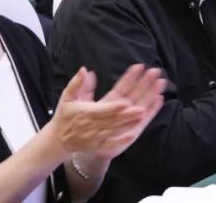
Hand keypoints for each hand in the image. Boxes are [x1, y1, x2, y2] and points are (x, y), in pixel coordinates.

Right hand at [49, 64, 164, 158]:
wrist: (59, 140)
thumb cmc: (65, 116)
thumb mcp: (67, 97)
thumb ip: (77, 84)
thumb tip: (85, 70)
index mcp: (88, 113)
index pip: (106, 108)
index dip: (117, 106)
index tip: (128, 101)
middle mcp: (96, 125)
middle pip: (120, 115)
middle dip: (138, 100)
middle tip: (155, 87)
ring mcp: (100, 136)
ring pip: (122, 127)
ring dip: (139, 115)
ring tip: (156, 99)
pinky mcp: (102, 145)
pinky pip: (115, 142)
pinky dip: (125, 137)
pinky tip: (138, 129)